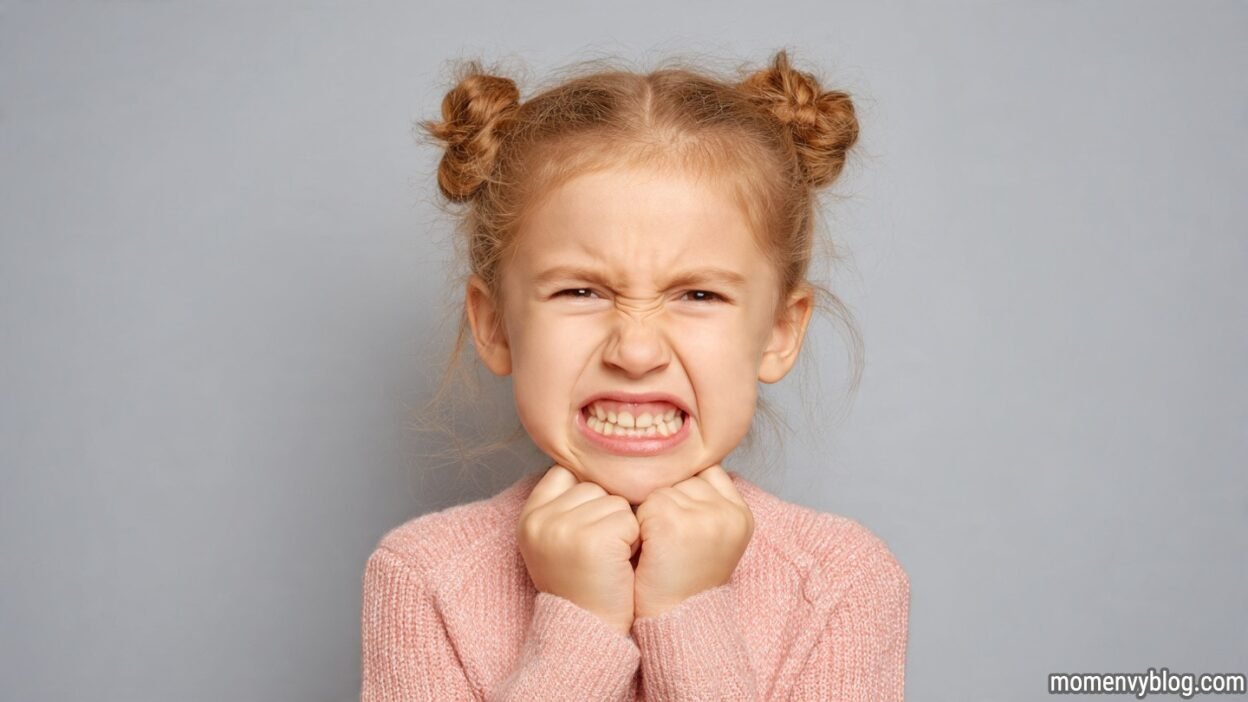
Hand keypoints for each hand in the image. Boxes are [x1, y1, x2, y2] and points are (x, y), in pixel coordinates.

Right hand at [516, 465, 640, 635]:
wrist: (587, 631)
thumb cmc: (580, 584)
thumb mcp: (554, 540)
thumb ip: (562, 504)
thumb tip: (592, 461)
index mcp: (528, 516)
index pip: (565, 474)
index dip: (585, 499)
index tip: (585, 532)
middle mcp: (541, 519)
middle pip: (593, 486)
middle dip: (605, 514)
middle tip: (599, 551)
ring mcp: (565, 528)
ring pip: (614, 501)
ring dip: (622, 527)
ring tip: (609, 558)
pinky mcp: (594, 540)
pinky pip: (629, 519)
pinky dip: (633, 540)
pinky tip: (620, 563)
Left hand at [631, 464, 754, 618]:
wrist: (677, 621)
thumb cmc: (688, 579)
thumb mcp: (713, 537)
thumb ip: (708, 502)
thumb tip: (681, 463)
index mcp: (742, 514)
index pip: (707, 473)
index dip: (687, 495)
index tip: (682, 527)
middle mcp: (727, 511)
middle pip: (683, 478)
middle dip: (669, 503)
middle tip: (670, 542)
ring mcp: (701, 515)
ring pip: (662, 489)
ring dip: (652, 514)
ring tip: (661, 548)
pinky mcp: (671, 522)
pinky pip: (644, 504)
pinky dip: (639, 526)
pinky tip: (649, 551)